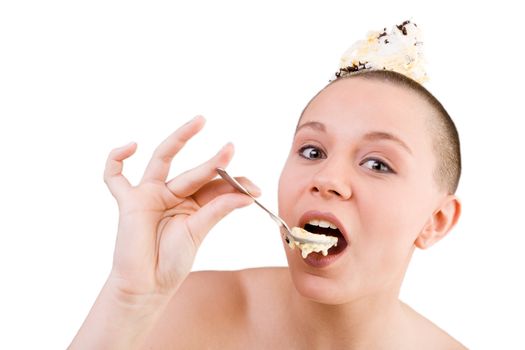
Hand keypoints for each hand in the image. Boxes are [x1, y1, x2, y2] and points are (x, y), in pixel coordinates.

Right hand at [103, 115, 259, 300]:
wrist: (147, 284)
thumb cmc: (173, 261)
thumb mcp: (200, 232)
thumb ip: (218, 209)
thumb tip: (248, 194)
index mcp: (193, 204)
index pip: (214, 185)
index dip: (233, 183)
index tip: (255, 189)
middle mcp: (172, 195)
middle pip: (194, 171)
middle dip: (214, 161)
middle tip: (231, 148)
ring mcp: (150, 195)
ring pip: (162, 159)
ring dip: (179, 139)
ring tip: (200, 122)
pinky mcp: (129, 201)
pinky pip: (115, 177)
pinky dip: (116, 159)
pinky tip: (130, 146)